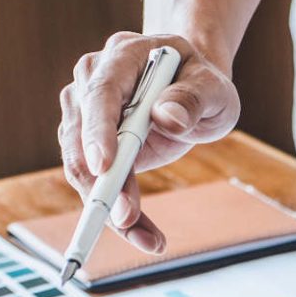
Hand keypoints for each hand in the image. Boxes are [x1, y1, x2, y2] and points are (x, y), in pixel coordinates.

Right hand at [58, 31, 240, 252]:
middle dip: (103, 184)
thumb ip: (194, 97)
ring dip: (109, 208)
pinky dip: (116, 212)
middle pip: (82, 137)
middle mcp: (92, 80)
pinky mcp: (88, 143)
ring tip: (149, 239)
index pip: (101, 93)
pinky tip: (143, 234)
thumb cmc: (203, 84)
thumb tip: (167, 117)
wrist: (192, 89)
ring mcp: (84, 111)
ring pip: (82, 167)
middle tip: (128, 221)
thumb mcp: (214, 89)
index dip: (98, 130)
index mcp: (122, 57)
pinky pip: (95, 182)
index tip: (104, 166)